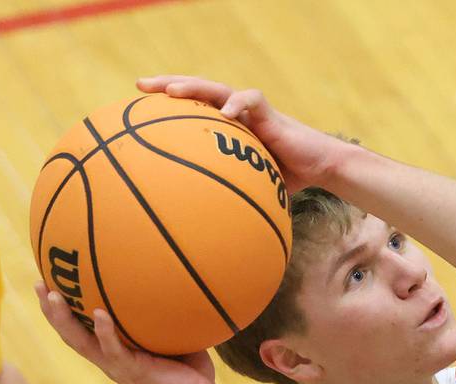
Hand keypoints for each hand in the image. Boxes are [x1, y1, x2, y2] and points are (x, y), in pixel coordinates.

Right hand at [36, 284, 220, 383]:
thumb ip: (163, 316)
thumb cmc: (189, 372)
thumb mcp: (173, 338)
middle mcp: (109, 360)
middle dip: (51, 311)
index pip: (79, 331)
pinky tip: (99, 314)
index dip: (61, 312)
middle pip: (69, 335)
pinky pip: (113, 351)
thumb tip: (170, 281)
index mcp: (113, 353)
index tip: (47, 285)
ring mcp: (118, 367)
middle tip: (38, 284)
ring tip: (53, 295)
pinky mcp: (133, 372)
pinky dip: (105, 332)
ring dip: (64, 320)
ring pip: (81, 343)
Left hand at [137, 75, 338, 189]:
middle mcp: (232, 111)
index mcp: (224, 126)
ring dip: (193, 87)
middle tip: (139, 86)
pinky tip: (224, 112)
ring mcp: (249, 108)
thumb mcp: (251, 187)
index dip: (163, 107)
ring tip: (171, 91)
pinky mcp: (268, 111)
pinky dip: (236, 104)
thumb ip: (228, 193)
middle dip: (166, 84)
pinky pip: (250, 100)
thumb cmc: (287, 180)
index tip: (135, 108)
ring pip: (215, 88)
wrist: (320, 166)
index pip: (188, 109)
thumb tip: (204, 226)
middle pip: (194, 90)